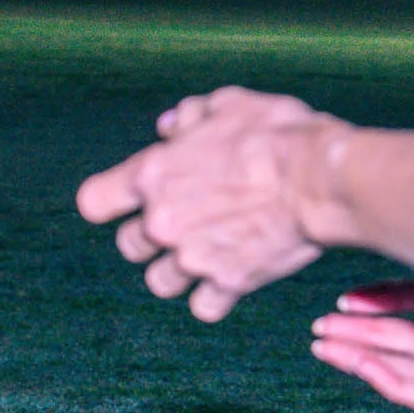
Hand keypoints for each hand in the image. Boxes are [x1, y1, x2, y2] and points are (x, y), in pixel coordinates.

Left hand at [76, 86, 342, 320]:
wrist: (320, 178)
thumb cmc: (277, 134)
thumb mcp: (229, 105)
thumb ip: (190, 116)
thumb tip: (168, 127)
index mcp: (152, 175)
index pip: (93, 202)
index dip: (109, 202)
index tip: (127, 202)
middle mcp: (162, 223)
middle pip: (129, 246)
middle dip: (151, 237)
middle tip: (187, 222)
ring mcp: (192, 258)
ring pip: (160, 283)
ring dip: (178, 271)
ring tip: (208, 251)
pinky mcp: (227, 284)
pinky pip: (202, 307)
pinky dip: (213, 297)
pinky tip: (231, 277)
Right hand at [310, 279, 413, 412]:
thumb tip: (395, 197)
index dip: (380, 300)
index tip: (343, 297)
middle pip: (408, 337)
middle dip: (360, 332)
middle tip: (318, 329)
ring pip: (410, 366)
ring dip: (364, 357)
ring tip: (324, 345)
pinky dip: (392, 384)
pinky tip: (365, 366)